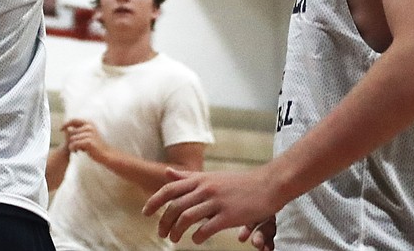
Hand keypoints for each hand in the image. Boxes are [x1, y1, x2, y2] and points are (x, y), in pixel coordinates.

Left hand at [62, 118, 109, 163]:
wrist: (106, 154)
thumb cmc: (96, 145)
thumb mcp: (88, 135)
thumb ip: (79, 131)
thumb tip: (67, 129)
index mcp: (89, 123)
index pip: (74, 120)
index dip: (66, 124)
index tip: (60, 129)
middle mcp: (89, 127)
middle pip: (71, 132)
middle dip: (71, 140)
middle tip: (75, 148)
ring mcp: (89, 134)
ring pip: (72, 139)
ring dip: (72, 146)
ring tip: (77, 150)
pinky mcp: (88, 142)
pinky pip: (74, 144)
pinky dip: (73, 149)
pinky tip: (77, 152)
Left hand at [144, 166, 278, 244]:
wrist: (267, 184)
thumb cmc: (238, 183)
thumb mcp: (210, 176)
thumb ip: (188, 177)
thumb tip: (167, 172)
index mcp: (200, 179)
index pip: (170, 188)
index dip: (155, 201)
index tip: (146, 213)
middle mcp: (205, 188)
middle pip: (175, 205)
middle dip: (164, 220)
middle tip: (161, 233)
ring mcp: (217, 201)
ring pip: (188, 216)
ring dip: (177, 230)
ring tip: (174, 239)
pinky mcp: (229, 215)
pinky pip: (208, 227)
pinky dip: (198, 236)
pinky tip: (196, 240)